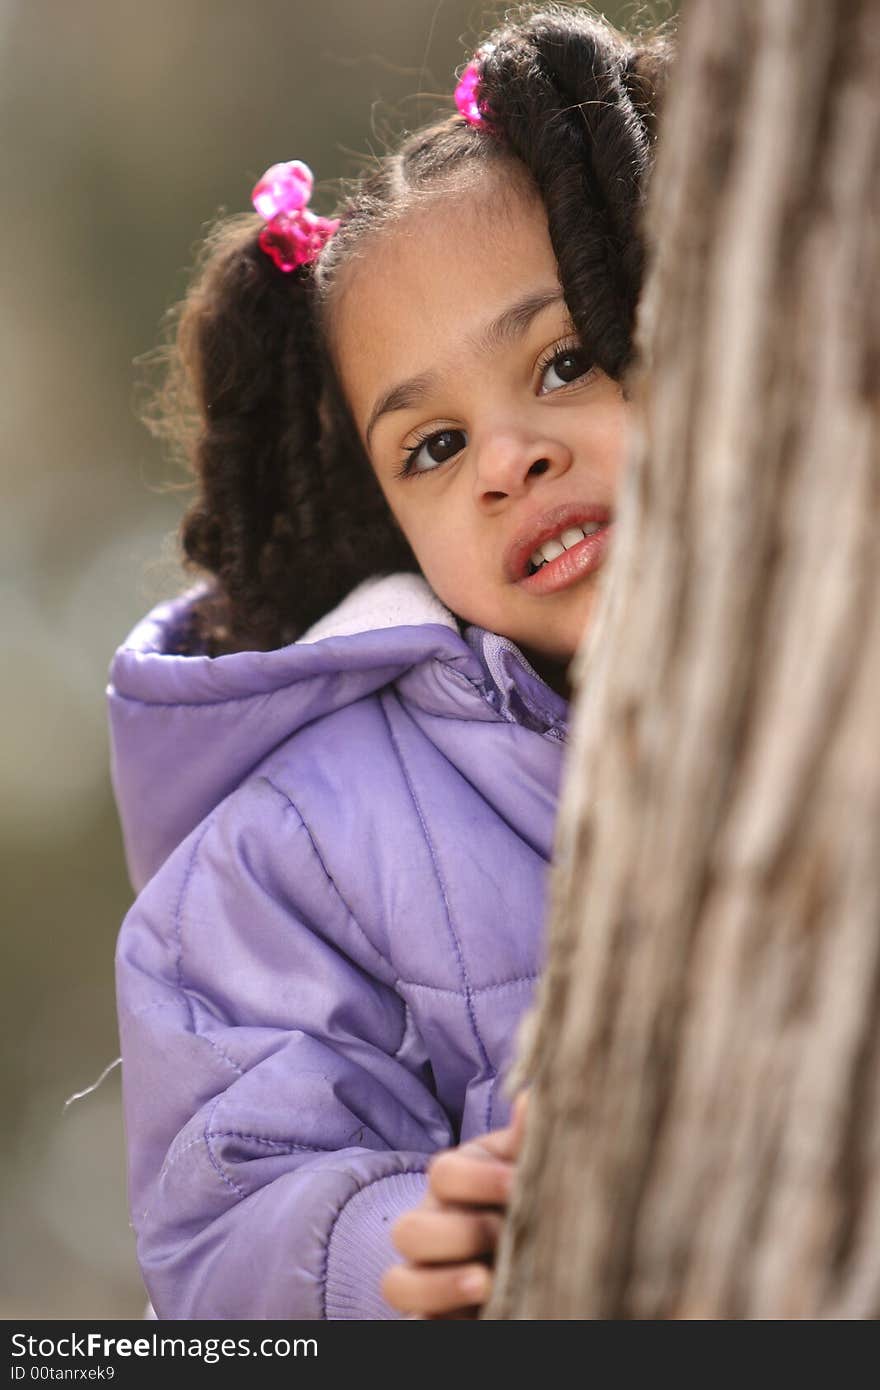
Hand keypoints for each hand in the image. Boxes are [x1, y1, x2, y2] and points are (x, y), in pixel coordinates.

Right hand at [381, 1089, 528, 1318]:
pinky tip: (477, 1311)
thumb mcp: (523, 1165)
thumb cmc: (520, 1195)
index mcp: (451, 1185)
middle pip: (411, 1230)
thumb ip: (525, 1140)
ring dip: (440, 1285)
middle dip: (458, 1234)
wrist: (520, 1250)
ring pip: (398, 1284)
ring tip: (484, 1284)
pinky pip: (415, 1324)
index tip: (516, 1184)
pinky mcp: (431, 1316)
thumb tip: (529, 1099)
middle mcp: (427, 1228)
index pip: (443, 1173)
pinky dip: (438, 1318)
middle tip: (502, 1237)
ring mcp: (423, 1276)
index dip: (476, 1180)